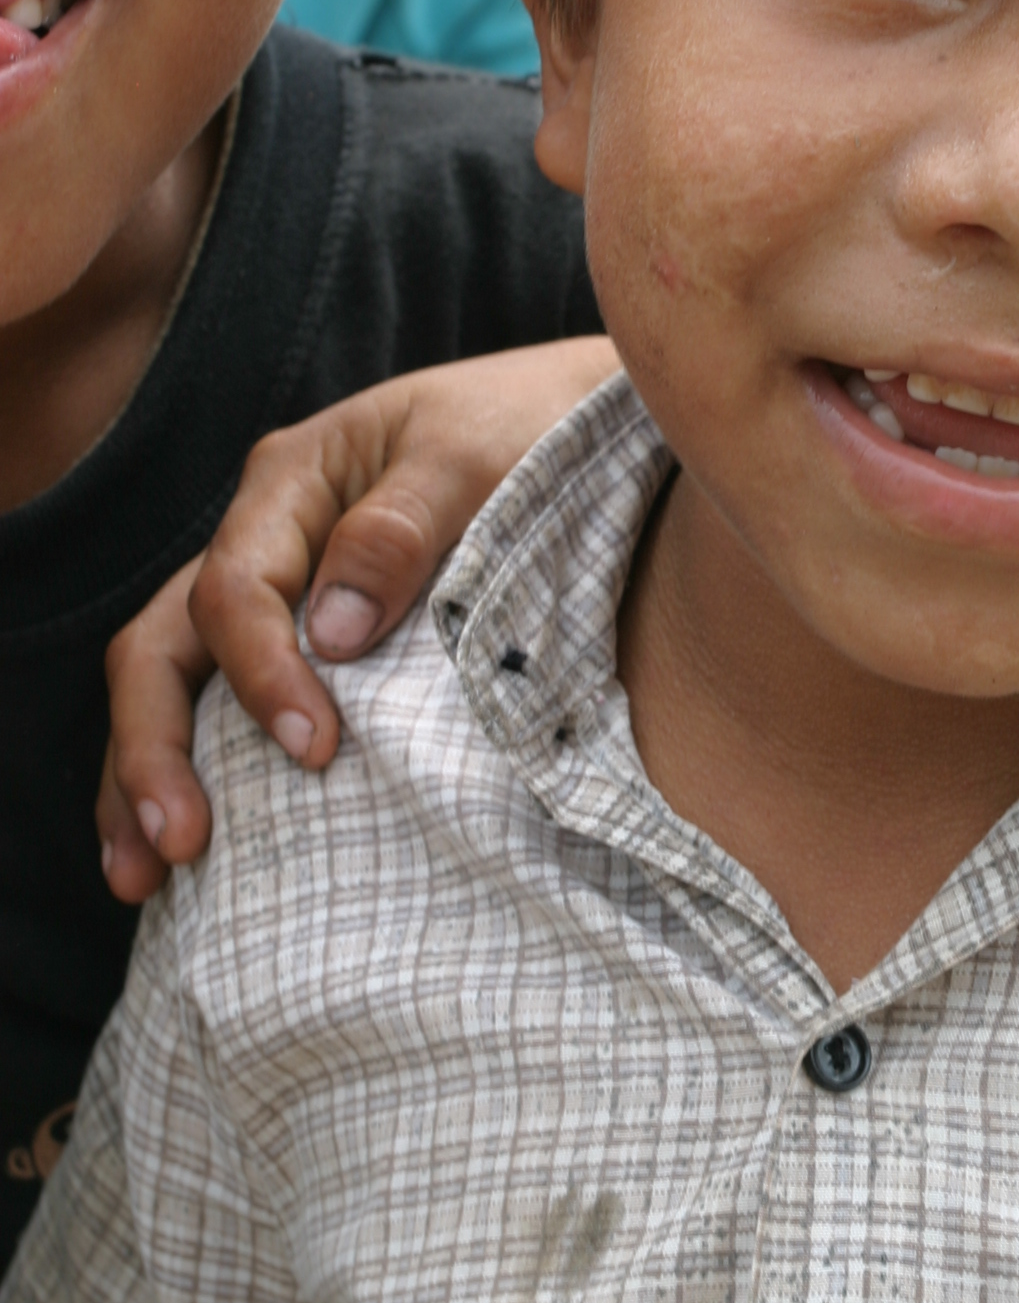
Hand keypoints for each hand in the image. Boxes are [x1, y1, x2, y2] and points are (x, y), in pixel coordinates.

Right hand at [98, 339, 616, 899]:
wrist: (590, 424)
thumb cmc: (535, 431)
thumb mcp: (475, 458)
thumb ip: (400, 531)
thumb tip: (328, 633)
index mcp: (291, 480)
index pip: (236, 590)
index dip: (262, 676)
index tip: (317, 751)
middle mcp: (267, 538)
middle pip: (165, 644)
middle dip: (154, 748)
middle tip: (178, 848)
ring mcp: (282, 591)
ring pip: (174, 683)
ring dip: (146, 777)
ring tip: (144, 877)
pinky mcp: (312, 640)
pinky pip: (225, 704)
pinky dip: (199, 772)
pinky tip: (190, 855)